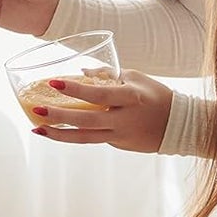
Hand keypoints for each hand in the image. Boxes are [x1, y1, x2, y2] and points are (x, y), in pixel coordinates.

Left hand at [28, 70, 172, 152]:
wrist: (179, 125)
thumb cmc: (156, 95)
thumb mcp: (136, 77)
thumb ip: (107, 75)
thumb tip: (81, 72)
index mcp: (131, 97)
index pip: (99, 94)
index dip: (76, 89)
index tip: (54, 82)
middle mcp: (124, 119)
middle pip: (87, 120)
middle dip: (60, 116)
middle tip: (36, 110)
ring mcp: (120, 135)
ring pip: (85, 138)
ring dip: (59, 135)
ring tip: (37, 129)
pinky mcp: (118, 145)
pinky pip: (91, 139)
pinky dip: (72, 136)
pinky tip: (55, 131)